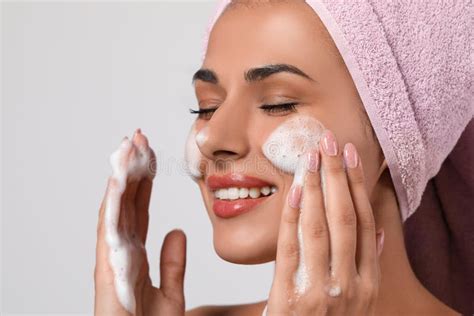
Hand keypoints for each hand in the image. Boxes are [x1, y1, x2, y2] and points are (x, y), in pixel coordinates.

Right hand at [94, 129, 186, 315]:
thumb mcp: (171, 294)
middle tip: (138, 137)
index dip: (144, 182)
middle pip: (126, 201)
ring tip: (127, 145)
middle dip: (131, 168)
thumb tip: (177, 232)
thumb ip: (173, 263)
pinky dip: (112, 202)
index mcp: (134, 254)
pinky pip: (108, 229)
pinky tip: (117, 178)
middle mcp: (120, 251)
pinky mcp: (106, 268)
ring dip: (120, 176)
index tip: (150, 156)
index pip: (139, 209)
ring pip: (114, 207)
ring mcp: (110, 258)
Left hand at [266, 130, 384, 314]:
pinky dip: (293, 216)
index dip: (359, 187)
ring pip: (322, 227)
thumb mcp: (356, 301)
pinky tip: (294, 191)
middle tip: (331, 142)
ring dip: (317, 187)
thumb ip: (365, 268)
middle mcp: (350, 284)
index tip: (352, 158)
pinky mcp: (291, 296)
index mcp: (368, 283)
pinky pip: (292, 248)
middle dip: (338, 176)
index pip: (366, 224)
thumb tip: (377, 234)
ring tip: (312, 156)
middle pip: (347, 218)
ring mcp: (321, 290)